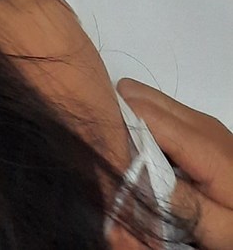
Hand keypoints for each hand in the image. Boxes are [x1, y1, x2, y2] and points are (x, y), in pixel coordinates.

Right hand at [117, 80, 232, 247]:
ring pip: (147, 101)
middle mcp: (198, 122)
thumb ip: (176, 200)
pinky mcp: (199, 129)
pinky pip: (160, 114)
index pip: (142, 110)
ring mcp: (200, 122)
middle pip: (139, 95)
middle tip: (115, 157)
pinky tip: (151, 161)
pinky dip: (145, 130)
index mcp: (201, 143)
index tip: (105, 153)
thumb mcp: (216, 227)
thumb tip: (135, 177)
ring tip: (132, 161)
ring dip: (132, 126)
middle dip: (119, 121)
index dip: (116, 127)